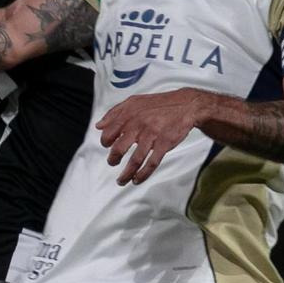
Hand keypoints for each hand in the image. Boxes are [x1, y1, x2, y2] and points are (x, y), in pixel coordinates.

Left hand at [96, 89, 211, 184]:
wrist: (185, 105)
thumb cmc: (158, 104)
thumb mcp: (134, 102)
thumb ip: (114, 113)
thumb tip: (98, 126)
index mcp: (129, 115)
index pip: (109, 133)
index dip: (105, 142)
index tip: (108, 147)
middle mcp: (138, 125)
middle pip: (119, 148)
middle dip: (113, 160)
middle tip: (112, 163)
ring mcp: (152, 136)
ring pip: (135, 160)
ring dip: (126, 174)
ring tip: (121, 180)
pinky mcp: (164, 144)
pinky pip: (151, 163)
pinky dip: (143, 174)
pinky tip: (137, 179)